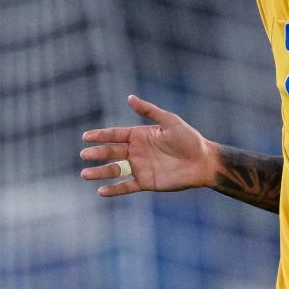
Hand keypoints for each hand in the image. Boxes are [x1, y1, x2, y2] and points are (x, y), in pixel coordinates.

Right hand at [79, 95, 216, 196]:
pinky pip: (126, 186)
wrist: (203, 161)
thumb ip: (149, 111)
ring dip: (100, 172)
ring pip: (115, 170)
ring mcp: (140, 167)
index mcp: (140, 136)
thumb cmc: (189, 139)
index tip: (86, 136)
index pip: (115, 135)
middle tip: (84, 154)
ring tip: (85, 174)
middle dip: (97, 153)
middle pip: (112, 152)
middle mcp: (137, 151)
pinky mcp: (146, 182)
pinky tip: (101, 191)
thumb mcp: (170, 121)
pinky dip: (114, 189)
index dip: (100, 135)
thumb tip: (129, 97)